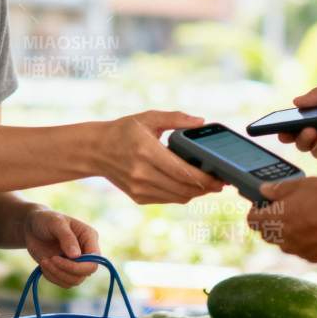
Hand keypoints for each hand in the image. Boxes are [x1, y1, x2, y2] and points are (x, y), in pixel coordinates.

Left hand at [23, 208, 101, 286]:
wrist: (32, 227)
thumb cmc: (45, 220)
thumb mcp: (56, 223)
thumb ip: (67, 237)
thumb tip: (76, 256)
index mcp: (89, 237)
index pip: (94, 260)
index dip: (79, 266)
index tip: (56, 259)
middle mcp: (86, 252)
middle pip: (86, 273)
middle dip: (65, 270)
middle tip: (49, 259)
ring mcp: (77, 263)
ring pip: (75, 281)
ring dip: (57, 274)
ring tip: (44, 261)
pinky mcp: (66, 270)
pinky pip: (64, 283)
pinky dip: (52, 277)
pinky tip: (44, 265)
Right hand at [98, 111, 227, 204]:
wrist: (96, 150)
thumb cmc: (124, 131)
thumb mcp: (148, 118)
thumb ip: (176, 118)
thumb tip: (200, 122)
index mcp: (146, 151)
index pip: (182, 172)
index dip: (205, 178)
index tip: (220, 177)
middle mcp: (142, 173)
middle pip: (184, 188)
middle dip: (206, 188)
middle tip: (220, 182)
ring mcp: (139, 188)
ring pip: (178, 197)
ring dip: (196, 193)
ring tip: (208, 184)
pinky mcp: (138, 197)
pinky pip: (168, 199)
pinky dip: (181, 194)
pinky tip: (189, 185)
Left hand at [246, 177, 316, 262]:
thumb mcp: (303, 184)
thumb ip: (279, 189)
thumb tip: (264, 190)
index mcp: (276, 218)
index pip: (252, 220)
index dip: (256, 210)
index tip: (265, 204)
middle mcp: (283, 238)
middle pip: (267, 232)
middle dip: (271, 221)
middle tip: (287, 208)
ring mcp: (298, 250)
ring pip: (284, 243)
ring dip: (288, 233)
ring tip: (307, 218)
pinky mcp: (313, 257)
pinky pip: (302, 250)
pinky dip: (305, 241)